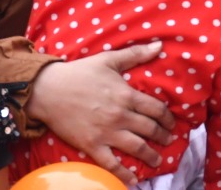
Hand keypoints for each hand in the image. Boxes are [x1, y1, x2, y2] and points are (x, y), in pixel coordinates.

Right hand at [26, 45, 175, 182]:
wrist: (48, 90)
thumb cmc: (79, 73)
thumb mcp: (109, 59)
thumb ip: (136, 54)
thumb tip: (160, 45)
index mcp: (126, 95)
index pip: (156, 109)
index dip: (168, 118)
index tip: (172, 123)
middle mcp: (120, 115)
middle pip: (149, 129)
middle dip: (163, 137)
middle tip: (169, 141)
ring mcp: (106, 132)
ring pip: (136, 147)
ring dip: (150, 155)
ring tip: (158, 161)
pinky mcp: (91, 145)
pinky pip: (110, 163)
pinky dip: (123, 174)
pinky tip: (132, 181)